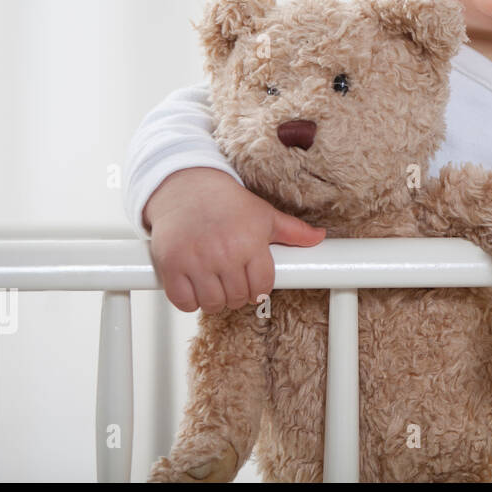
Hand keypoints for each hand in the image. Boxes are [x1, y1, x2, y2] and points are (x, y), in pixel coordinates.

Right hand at [144, 167, 325, 312]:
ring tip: (215, 285)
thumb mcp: (264, 214)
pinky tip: (195, 287)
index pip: (262, 287)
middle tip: (233, 282)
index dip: (260, 289)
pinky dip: (189, 301)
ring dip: (215, 300)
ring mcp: (195, 261)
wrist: (186, 187)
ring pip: (212, 304)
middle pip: (238, 298)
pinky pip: (183, 302)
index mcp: (249, 242)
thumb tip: (320, 237)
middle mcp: (223, 253)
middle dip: (238, 295)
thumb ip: (293, 231)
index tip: (253, 284)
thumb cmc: (227, 203)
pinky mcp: (171, 266)